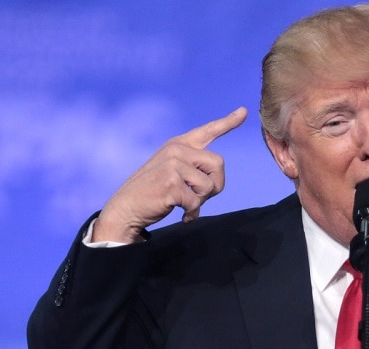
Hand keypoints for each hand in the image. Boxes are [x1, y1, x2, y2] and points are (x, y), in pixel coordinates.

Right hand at [93, 106, 247, 243]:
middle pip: (219, 163)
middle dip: (216, 185)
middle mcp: (176, 149)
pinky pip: (196, 202)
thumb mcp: (171, 171)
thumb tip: (216, 180)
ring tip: (186, 204)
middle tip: (200, 197)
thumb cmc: (152, 193)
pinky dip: (192, 213)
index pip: (207, 130)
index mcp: (178, 144)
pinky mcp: (171, 183)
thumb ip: (193, 168)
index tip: (243, 112)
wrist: (125, 208)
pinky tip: (182, 215)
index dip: (228, 122)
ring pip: (210, 185)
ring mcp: (173, 165)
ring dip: (202, 201)